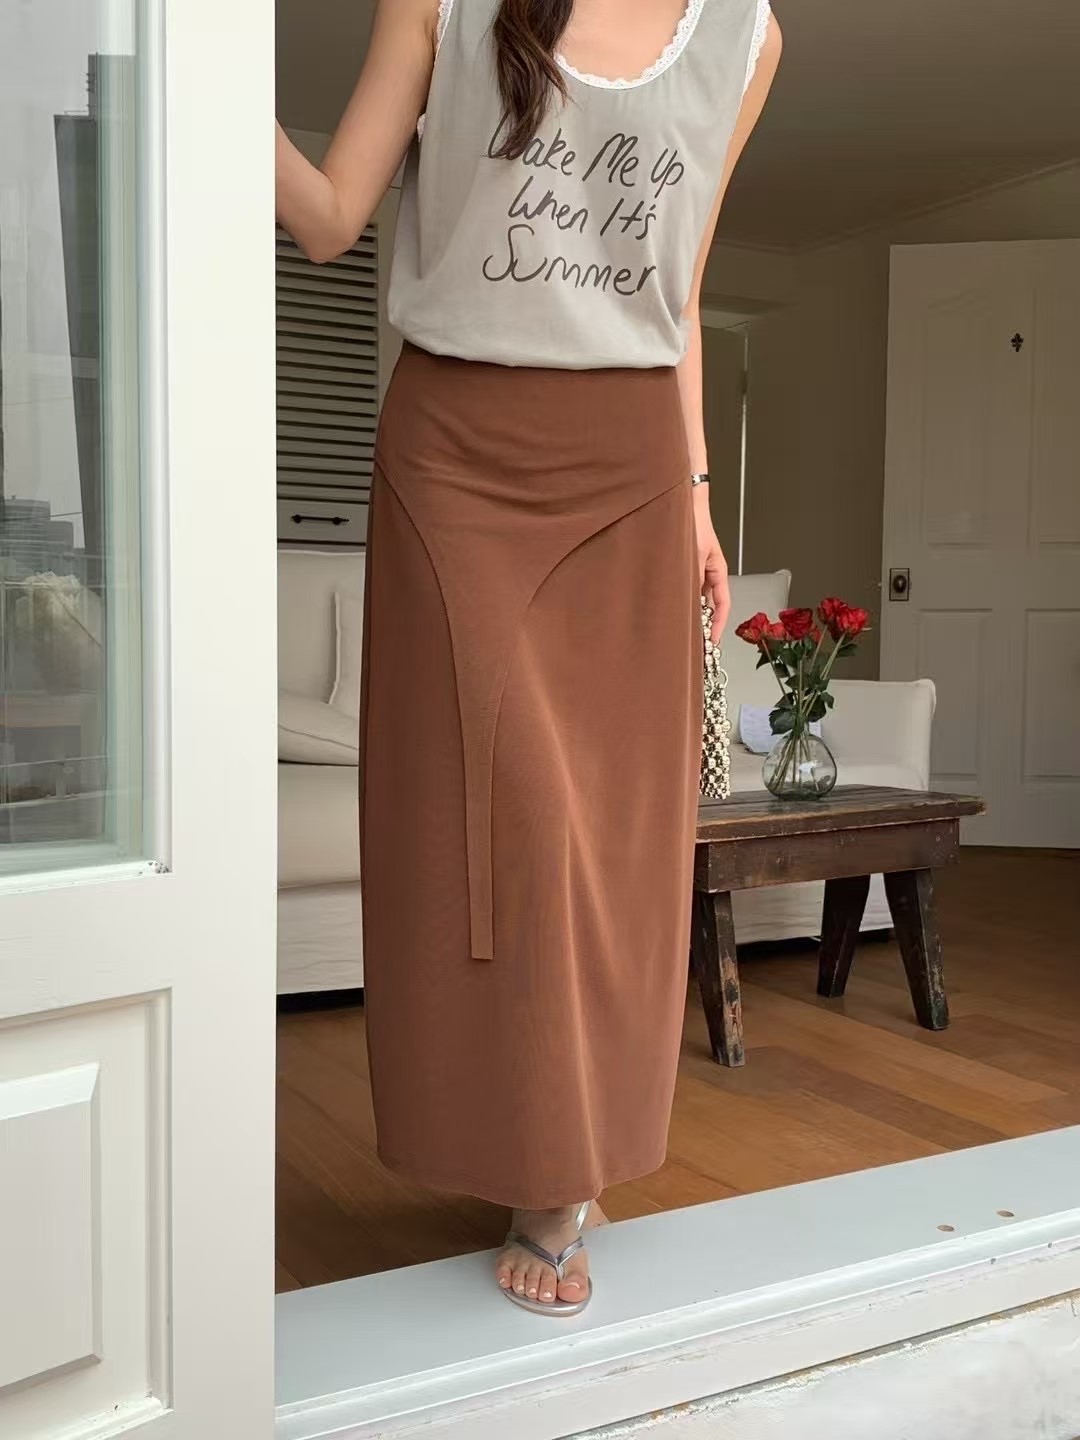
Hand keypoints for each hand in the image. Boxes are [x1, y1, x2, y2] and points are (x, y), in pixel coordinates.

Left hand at [693, 485, 729, 643]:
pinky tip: (669, 611)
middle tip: (694, 644)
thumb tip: (691, 604)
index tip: (711, 643)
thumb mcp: (694, 554)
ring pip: (696, 599)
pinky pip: (684, 590)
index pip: (723, 605)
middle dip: (703, 625)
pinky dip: (679, 601)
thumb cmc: (693, 525)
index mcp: (718, 571)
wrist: (682, 503)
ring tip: (680, 632)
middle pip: (709, 606)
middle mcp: (708, 574)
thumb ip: (693, 578)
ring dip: (690, 614)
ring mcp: (695, 571)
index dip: (718, 625)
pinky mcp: (683, 568)